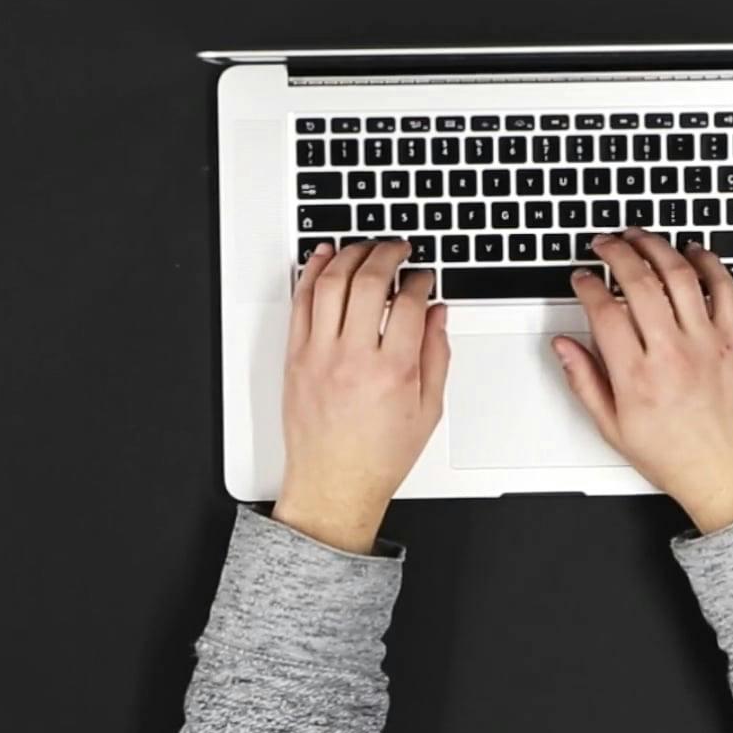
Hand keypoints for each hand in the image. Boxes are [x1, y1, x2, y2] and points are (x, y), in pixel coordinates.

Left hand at [272, 240, 450, 552]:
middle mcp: (353, 358)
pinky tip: (324, 257)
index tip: (424, 277)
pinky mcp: (296, 357)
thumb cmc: (378, 455)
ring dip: (350, 254)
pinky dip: (312, 272)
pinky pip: (301, 302)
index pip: (408, 303)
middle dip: (387, 254)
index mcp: (393, 372)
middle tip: (398, 249)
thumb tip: (437, 313)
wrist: (333, 484)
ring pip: (331, 283)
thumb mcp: (428, 409)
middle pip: (368, 282)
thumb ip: (436, 355)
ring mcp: (319, 355)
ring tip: (365, 248)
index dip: (420, 280)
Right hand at [553, 229, 732, 532]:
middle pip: (638, 282)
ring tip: (639, 237)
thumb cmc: (675, 457)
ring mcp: (707, 344)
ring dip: (656, 246)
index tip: (581, 277)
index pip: (603, 311)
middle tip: (604, 244)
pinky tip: (692, 252)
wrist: (728, 474)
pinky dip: (708, 263)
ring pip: (680, 275)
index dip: (587, 284)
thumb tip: (564, 346)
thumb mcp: (613, 428)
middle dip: (615, 252)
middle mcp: (672, 354)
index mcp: (637, 377)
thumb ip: (584, 381)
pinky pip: (723, 289)